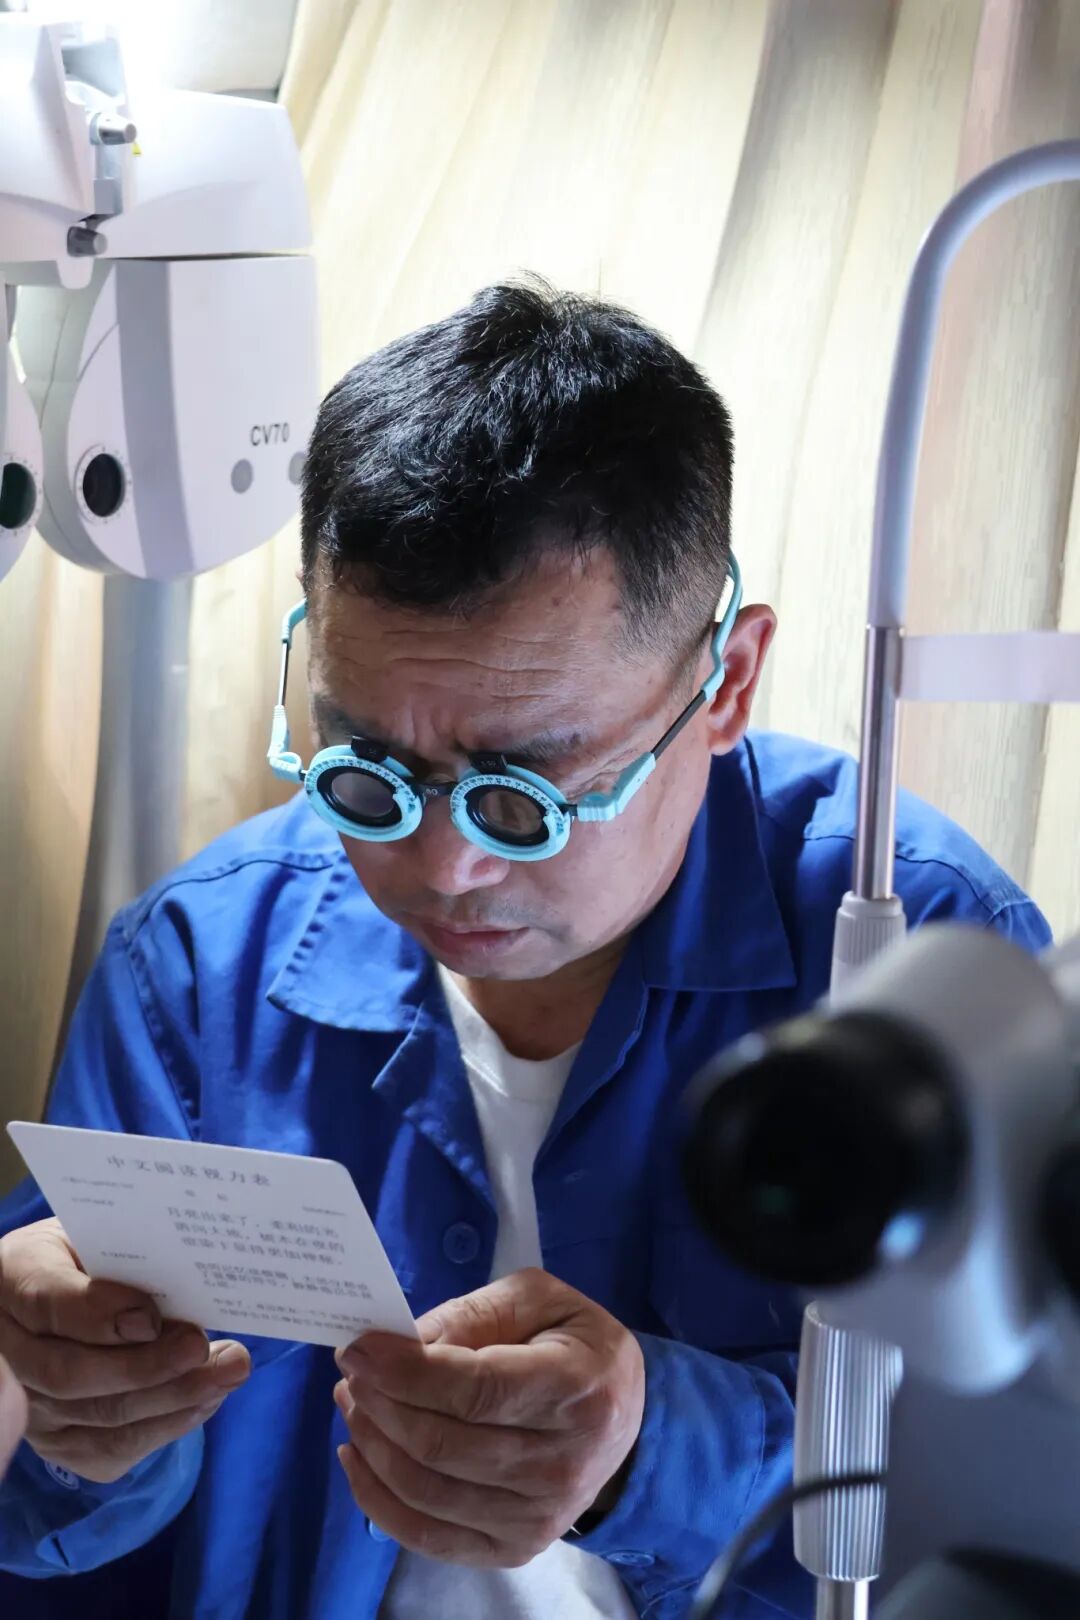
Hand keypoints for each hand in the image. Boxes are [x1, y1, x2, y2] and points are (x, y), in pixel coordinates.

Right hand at [0, 1217, 250, 1483]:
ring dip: (171, 1398)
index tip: (149, 1317)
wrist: (59, 1301)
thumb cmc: (88, 1256)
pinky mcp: (57, 1444)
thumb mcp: (97, 1234)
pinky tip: (205, 1398)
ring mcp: (29, 1405)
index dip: (97, 1314)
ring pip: (97, 1416)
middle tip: (202, 1346)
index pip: (45, 1301)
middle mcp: (8, 1351)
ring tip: (227, 1371)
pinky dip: (166, 1426)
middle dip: (145, 1366)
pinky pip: (111, 1449)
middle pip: (69, 1373)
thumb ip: (127, 1254)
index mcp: (13, 1278)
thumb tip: (186, 1282)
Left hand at [333, 1267, 644, 1567]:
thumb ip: (473, 1315)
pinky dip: (377, 1498)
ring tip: (354, 1403)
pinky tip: (359, 1457)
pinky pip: (427, 1536)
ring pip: (425, 1490)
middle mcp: (562, 1464)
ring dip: (372, 1443)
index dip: (406, 1372)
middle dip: (380, 1403)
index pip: (474, 1390)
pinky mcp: (515, 1550)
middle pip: (441, 1443)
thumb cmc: (576, 1347)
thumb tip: (401, 1344)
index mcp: (576, 1389)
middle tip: (352, 1371)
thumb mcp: (539, 1300)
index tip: (358, 1348)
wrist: (623, 1421)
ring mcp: (538, 1517)